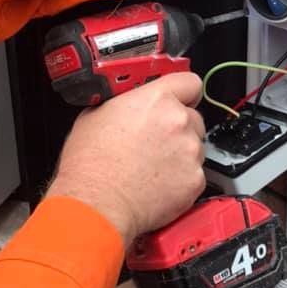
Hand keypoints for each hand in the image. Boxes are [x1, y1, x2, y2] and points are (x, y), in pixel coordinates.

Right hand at [46, 73, 205, 246]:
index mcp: (156, 100)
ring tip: (152, 167)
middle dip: (178, 128)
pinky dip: (181, 179)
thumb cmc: (90, 166)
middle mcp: (178, 121)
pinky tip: (157, 184)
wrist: (96, 205)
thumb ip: (123, 104)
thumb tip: (128, 105)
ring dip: (180, 153)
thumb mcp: (95, 116)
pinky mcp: (195, 180)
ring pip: (195, 146)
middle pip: (192, 117)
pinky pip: (194, 174)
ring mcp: (190, 151)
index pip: (189, 82)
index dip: (183, 92)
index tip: (180, 99)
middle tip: (155, 142)